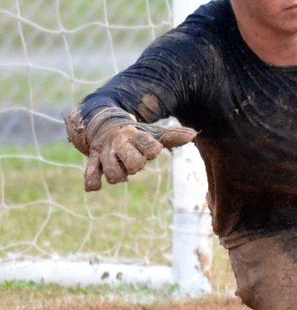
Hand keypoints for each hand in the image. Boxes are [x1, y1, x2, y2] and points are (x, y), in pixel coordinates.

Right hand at [65, 108, 196, 190]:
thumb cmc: (136, 135)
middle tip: (136, 164)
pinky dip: (93, 183)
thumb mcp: (153, 133)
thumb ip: (172, 136)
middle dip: (137, 166)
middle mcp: (119, 144)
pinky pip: (90, 176)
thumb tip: (193, 135)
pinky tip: (96, 185)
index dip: (152, 150)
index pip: (150, 147)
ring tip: (121, 171)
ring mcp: (105, 153)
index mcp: (136, 135)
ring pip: (113, 174)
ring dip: (119, 176)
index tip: (153, 150)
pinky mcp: (93, 161)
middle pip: (133, 163)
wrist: (104, 124)